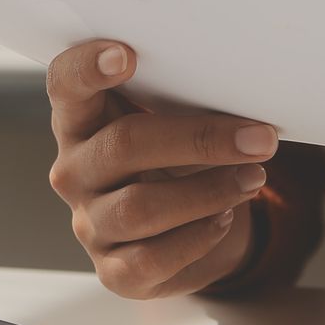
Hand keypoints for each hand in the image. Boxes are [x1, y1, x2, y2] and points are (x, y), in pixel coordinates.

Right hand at [46, 39, 277, 298]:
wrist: (181, 230)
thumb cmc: (175, 160)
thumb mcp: (172, 122)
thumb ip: (183, 101)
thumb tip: (242, 92)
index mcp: (81, 120)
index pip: (65, 85)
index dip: (87, 68)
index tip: (127, 54)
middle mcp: (75, 171)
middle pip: (122, 146)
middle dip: (200, 140)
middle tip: (259, 138)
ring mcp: (90, 223)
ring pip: (139, 208)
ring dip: (208, 192)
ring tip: (252, 179)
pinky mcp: (114, 270)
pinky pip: (152, 258)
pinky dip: (198, 237)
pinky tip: (224, 218)